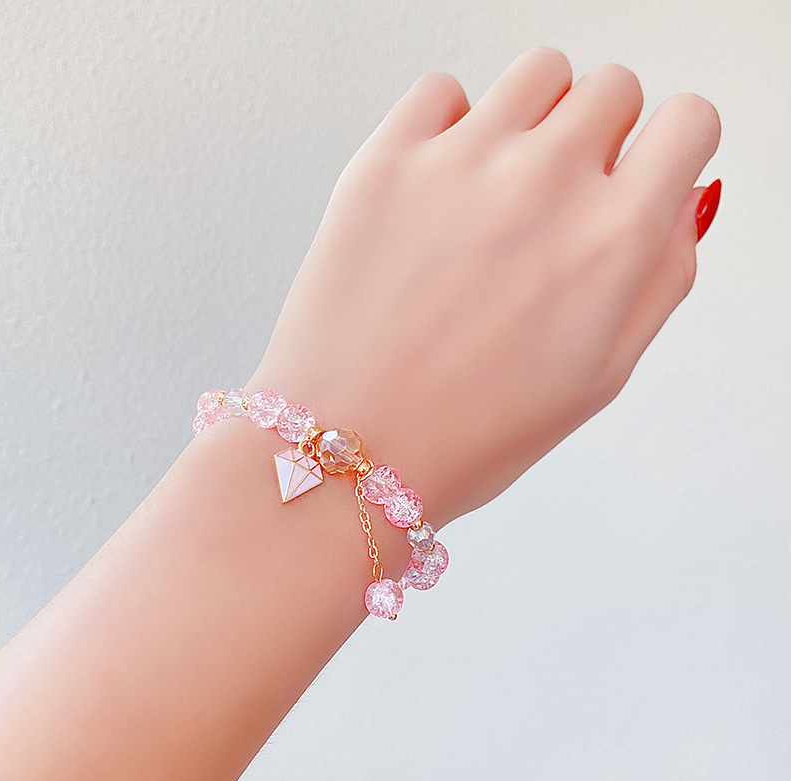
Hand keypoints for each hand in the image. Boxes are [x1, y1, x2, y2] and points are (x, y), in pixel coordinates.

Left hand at [248, 46, 720, 529]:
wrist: (350, 450)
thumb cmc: (470, 432)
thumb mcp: (600, 377)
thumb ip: (660, 276)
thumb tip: (684, 198)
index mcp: (612, 241)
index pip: (688, 121)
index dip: (670, 150)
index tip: (642, 174)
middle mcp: (545, 183)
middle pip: (612, 90)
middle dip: (601, 138)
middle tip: (560, 201)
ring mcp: (460, 162)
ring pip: (539, 72)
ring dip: (537, 117)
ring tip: (503, 186)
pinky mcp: (385, 161)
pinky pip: (443, 90)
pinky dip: (451, 124)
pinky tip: (440, 187)